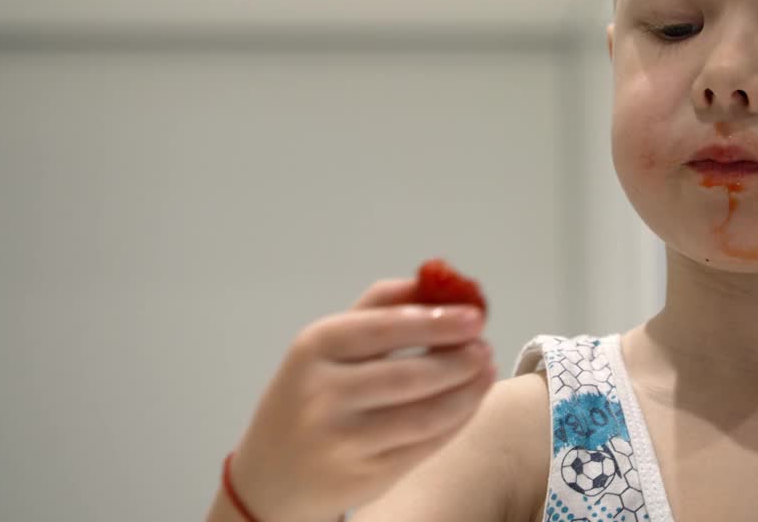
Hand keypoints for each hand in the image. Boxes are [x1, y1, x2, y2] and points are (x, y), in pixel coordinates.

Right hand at [227, 278, 496, 521]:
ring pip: (425, 415)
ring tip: (486, 370)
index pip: (385, 328)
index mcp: (314, 349)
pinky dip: (457, 421)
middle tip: (484, 347)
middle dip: (459, 360)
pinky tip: (470, 402)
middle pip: (410, 375)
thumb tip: (439, 279)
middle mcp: (323, 395)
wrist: (271, 476)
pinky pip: (425, 446)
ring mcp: (343, 441)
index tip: (475, 315)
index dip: (435, 321)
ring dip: (467, 392)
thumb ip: (380, 307)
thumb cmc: (309, 395)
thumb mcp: (327, 345)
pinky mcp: (365, 477)